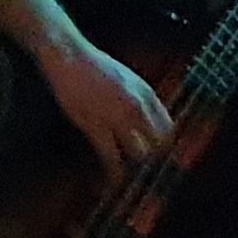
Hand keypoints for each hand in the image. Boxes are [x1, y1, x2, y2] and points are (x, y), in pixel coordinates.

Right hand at [41, 36, 175, 180]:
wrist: (69, 57)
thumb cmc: (94, 65)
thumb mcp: (127, 78)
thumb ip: (140, 98)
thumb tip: (147, 119)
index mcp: (146, 93)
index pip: (167, 127)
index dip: (164, 144)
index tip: (159, 154)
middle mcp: (137, 107)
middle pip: (157, 143)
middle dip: (152, 157)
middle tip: (143, 167)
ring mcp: (118, 117)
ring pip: (138, 153)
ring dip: (133, 165)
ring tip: (127, 175)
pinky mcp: (96, 126)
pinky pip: (111, 157)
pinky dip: (113, 172)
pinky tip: (111, 180)